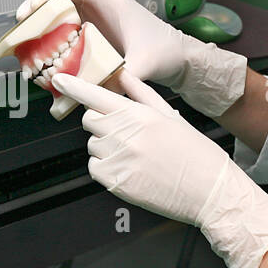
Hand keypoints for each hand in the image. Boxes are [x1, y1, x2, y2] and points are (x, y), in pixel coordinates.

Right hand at [15, 0, 187, 85]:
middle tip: (21, 25)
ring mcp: (94, 17)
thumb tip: (97, 93)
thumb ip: (122, 77)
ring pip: (58, 10)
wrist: (177, 57)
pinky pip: (64, 27)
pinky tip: (41, 52)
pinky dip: (50, 35)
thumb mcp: (144, 64)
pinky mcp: (92, 32)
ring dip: (39, 22)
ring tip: (24, 40)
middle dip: (35, 6)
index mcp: (109, 0)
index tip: (32, 7)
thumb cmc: (164, 51)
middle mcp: (98, 4)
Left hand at [53, 71, 267, 267]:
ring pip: (91, 145)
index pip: (95, 96)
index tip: (58, 80)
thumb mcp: (171, 117)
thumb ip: (142, 95)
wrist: (210, 192)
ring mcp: (118, 160)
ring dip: (105, 147)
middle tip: (126, 133)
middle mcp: (124, 135)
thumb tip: (123, 76)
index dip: (73, 87)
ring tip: (135, 155)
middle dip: (101, 122)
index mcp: (138, 115)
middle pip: (89, 120)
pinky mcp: (115, 183)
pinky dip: (105, 168)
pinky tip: (129, 170)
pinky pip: (95, 168)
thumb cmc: (195, 154)